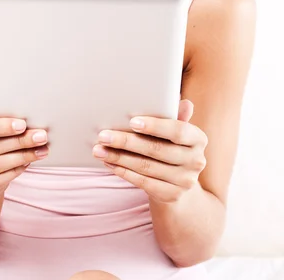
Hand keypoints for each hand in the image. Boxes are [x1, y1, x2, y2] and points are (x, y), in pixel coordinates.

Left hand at [92, 99, 207, 203]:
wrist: (179, 183)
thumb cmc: (171, 146)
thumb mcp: (174, 131)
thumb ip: (175, 116)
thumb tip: (183, 101)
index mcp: (198, 139)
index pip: (178, 131)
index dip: (155, 126)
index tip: (132, 122)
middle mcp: (196, 161)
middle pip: (157, 150)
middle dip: (126, 141)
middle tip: (103, 135)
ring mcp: (185, 181)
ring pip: (146, 166)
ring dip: (119, 157)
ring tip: (99, 149)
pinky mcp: (172, 196)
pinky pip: (143, 182)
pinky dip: (123, 171)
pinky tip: (109, 163)